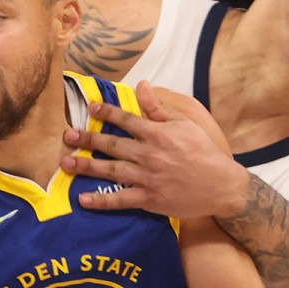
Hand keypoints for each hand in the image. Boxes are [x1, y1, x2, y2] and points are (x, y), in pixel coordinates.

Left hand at [60, 80, 246, 217]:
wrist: (221, 186)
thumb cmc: (204, 152)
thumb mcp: (185, 124)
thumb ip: (159, 108)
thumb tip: (141, 86)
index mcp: (158, 134)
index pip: (126, 119)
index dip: (106, 112)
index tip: (90, 108)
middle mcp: (149, 154)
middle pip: (111, 144)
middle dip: (87, 139)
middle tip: (67, 136)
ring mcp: (147, 178)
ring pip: (110, 171)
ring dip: (86, 167)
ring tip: (66, 163)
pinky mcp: (149, 200)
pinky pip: (120, 200)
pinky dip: (101, 201)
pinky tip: (83, 199)